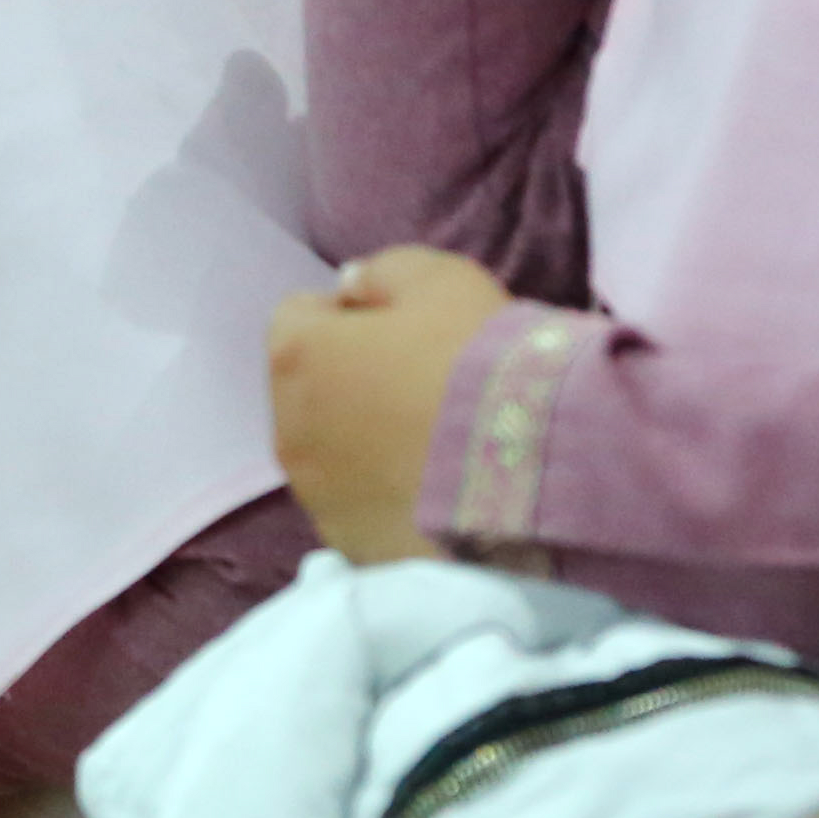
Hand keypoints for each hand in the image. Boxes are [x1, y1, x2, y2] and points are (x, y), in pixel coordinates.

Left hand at [266, 247, 509, 563]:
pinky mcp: (350, 544)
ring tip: (434, 442)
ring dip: (364, 441)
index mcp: (295, 356)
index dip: (352, 316)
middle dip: (350, 381)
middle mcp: (288, 429)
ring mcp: (316, 497)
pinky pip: (359, 505)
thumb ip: (381, 273)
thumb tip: (349, 288)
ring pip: (331, 453)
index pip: (300, 317)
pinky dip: (385, 493)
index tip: (404, 329)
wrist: (530, 468)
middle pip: (309, 390)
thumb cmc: (477, 358)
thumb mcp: (440, 280)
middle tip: (422, 384)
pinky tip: (437, 487)